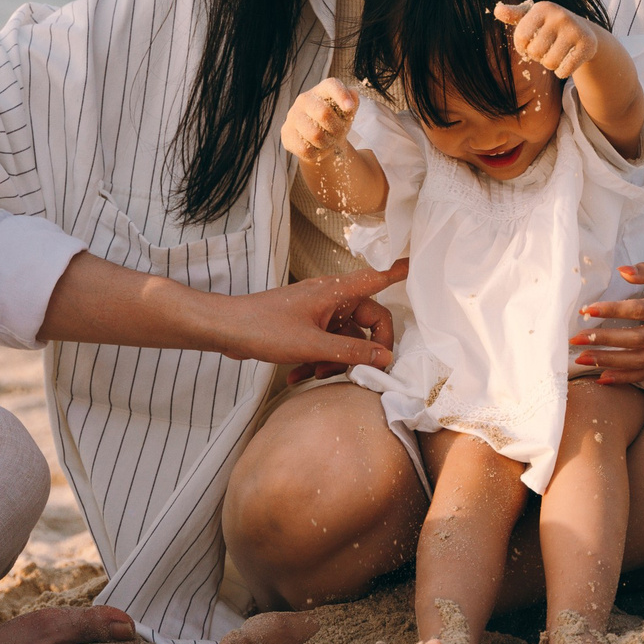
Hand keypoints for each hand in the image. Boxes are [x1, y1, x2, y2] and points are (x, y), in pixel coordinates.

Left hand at [204, 264, 401, 371]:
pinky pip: (325, 345)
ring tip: (313, 375)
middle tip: (359, 371)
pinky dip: (317, 362)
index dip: (399, 271)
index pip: (377, 277)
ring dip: (335, 361)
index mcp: (336, 292)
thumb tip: (386, 356)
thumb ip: (351, 351)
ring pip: (346, 339)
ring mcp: (318, 314)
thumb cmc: (263, 327)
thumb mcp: (311, 345)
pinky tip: (298, 377)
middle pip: (368, 321)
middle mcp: (331, 300)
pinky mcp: (305, 327)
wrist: (225, 330)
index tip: (419, 265)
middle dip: (362, 349)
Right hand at [280, 78, 360, 159]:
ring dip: (327, 143)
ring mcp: (293, 116)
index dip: (341, 95)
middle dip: (337, 129)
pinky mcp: (286, 133)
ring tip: (327, 142)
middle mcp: (304, 99)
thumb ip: (353, 103)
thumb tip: (353, 95)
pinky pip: (305, 149)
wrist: (319, 141)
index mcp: (321, 90)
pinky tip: (315, 148)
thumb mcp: (347, 114)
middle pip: (324, 113)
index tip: (349, 108)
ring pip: (314, 135)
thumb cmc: (335, 122)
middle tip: (339, 134)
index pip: (331, 85)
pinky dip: (315, 153)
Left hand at [494, 0, 601, 80]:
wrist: (584, 32)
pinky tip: (567, 60)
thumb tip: (497, 10)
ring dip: (550, 64)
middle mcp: (560, 16)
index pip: (521, 37)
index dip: (522, 47)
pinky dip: (562, 71)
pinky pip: (564, 71)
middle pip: (535, 52)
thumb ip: (513, 15)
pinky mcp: (587, 45)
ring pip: (549, 63)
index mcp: (543, 8)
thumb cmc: (549, 26)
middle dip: (537, 56)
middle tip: (547, 48)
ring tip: (556, 53)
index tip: (529, 44)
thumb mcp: (532, 18)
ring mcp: (575, 30)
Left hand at [572, 261, 643, 385]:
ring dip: (608, 362)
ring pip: (639, 361)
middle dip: (604, 340)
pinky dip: (624, 378)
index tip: (587, 310)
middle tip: (575, 338)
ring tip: (580, 359)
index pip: (640, 310)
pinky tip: (601, 378)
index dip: (613, 310)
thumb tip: (621, 271)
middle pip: (637, 339)